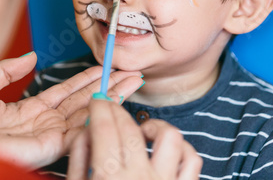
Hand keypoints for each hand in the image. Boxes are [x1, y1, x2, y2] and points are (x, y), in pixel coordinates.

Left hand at [0, 52, 142, 169]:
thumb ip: (8, 69)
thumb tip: (32, 56)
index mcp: (30, 110)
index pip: (66, 91)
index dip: (85, 78)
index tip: (104, 67)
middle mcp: (45, 122)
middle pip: (84, 100)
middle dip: (107, 85)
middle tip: (129, 71)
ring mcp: (52, 135)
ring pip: (89, 112)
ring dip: (112, 96)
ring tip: (132, 80)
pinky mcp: (53, 146)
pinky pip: (82, 129)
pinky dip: (101, 115)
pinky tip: (117, 99)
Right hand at [67, 99, 201, 179]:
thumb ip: (80, 163)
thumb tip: (84, 133)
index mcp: (109, 179)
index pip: (105, 130)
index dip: (100, 109)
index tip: (97, 101)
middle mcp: (140, 179)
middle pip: (131, 130)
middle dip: (117, 111)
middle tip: (109, 107)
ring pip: (169, 138)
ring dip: (153, 127)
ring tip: (141, 131)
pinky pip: (192, 160)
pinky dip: (182, 148)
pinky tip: (167, 152)